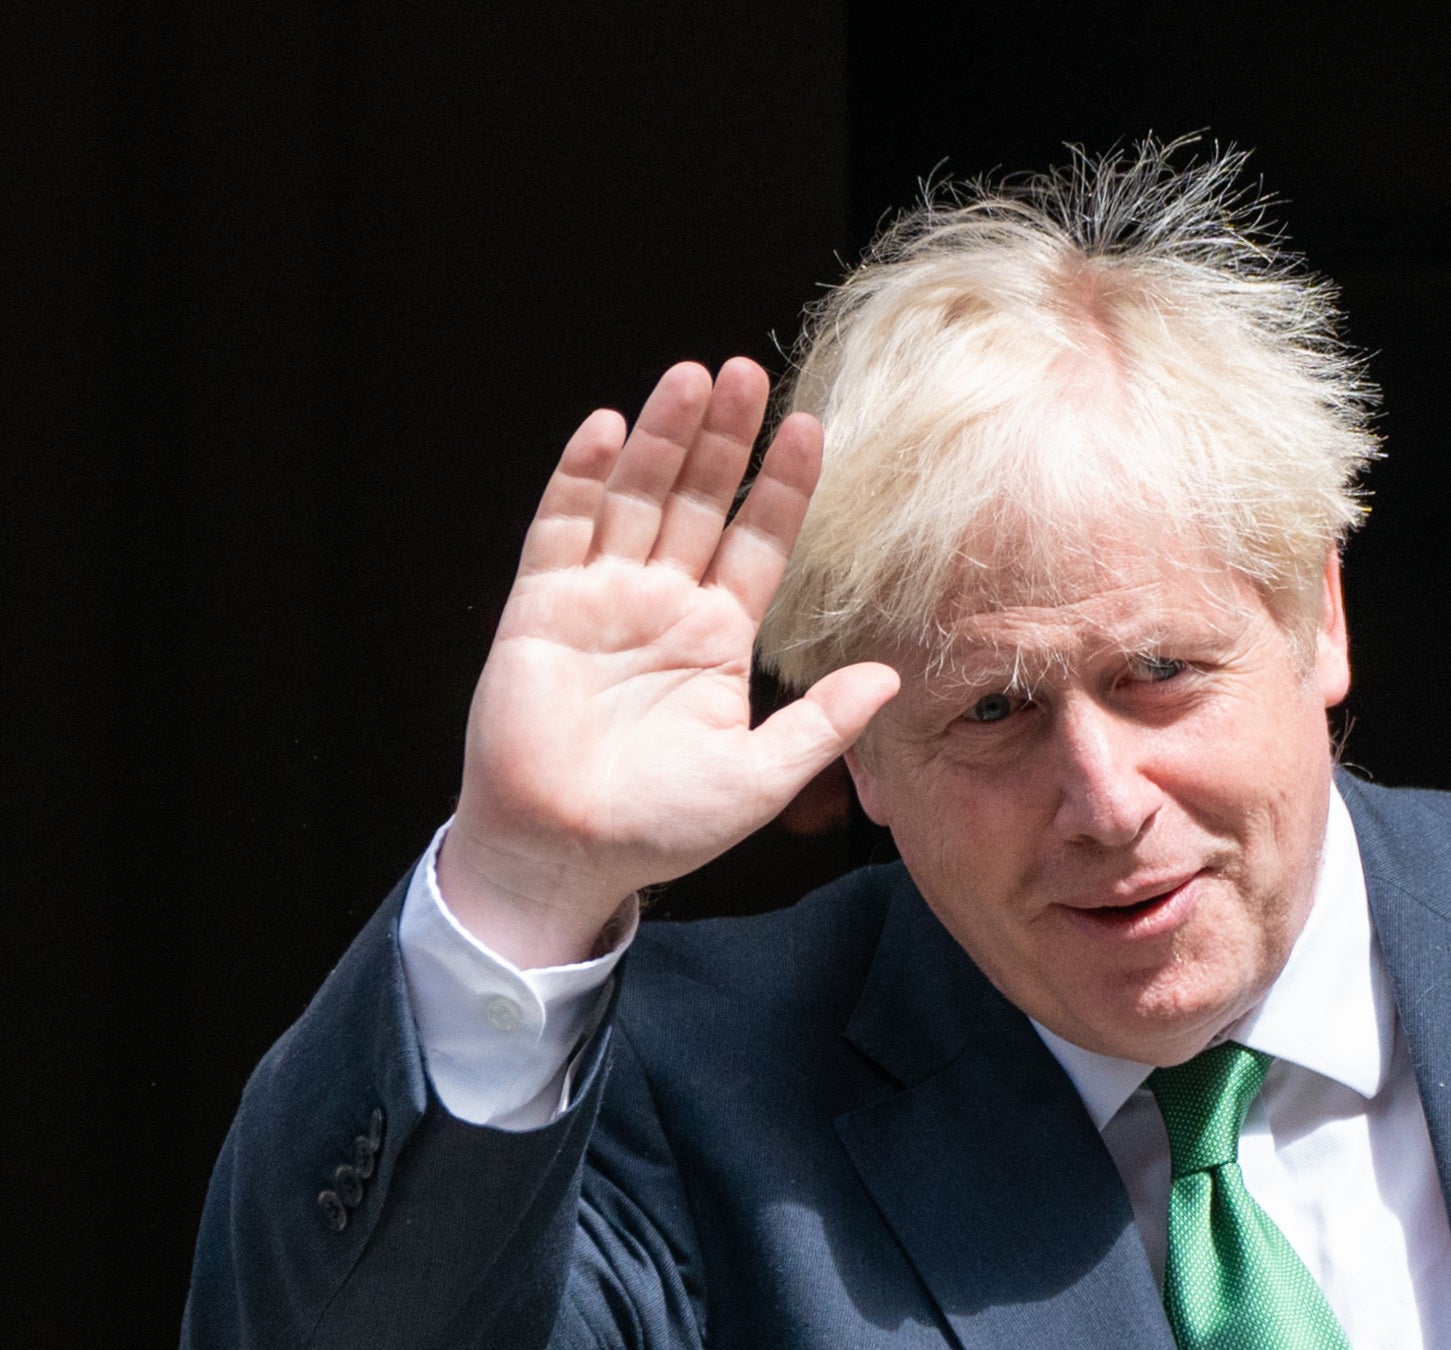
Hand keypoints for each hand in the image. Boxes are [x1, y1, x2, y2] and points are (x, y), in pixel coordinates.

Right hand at [440, 360, 898, 966]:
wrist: (566, 856)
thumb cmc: (660, 826)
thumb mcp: (760, 779)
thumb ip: (821, 725)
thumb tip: (889, 678)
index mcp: (717, 637)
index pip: (759, 541)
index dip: (783, 487)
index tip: (814, 428)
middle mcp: (662, 604)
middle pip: (699, 501)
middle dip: (724, 439)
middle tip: (748, 373)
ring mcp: (600, 598)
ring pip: (637, 498)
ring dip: (662, 437)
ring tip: (692, 376)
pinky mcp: (542, 607)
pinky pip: (563, 528)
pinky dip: (583, 477)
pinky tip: (607, 426)